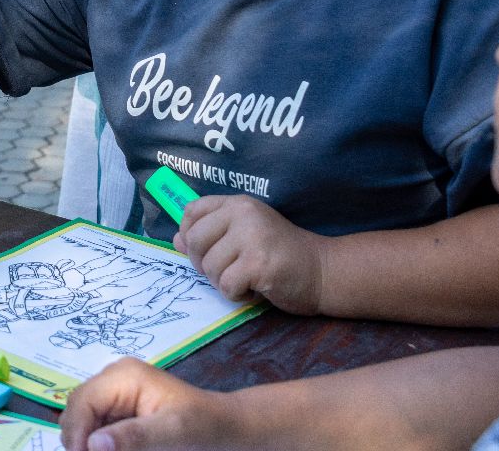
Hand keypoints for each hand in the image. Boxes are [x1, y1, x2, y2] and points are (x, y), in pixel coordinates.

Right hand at [61, 358, 235, 450]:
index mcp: (123, 376)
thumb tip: (93, 445)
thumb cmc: (204, 426)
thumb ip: (134, 437)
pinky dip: (97, 443)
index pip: (81, 402)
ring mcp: (115, 394)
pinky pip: (95, 427)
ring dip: (86, 442)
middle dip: (78, 438)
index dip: (76, 433)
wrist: (225, 428)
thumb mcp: (173, 433)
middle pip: (76, 410)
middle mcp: (113, 379)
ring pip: (81, 420)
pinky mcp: (119, 410)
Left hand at [175, 195, 328, 314]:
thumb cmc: (280, 253)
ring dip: (222, 282)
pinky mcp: (260, 264)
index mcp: (238, 204)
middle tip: (225, 272)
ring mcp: (253, 238)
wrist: (322, 271)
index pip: (192, 211)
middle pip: (195, 241)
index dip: (187, 234)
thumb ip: (211, 233)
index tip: (202, 250)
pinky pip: (226, 285)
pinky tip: (253, 289)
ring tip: (244, 280)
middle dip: (203, 264)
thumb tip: (175, 240)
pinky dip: (235, 295)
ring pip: (210, 267)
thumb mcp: (244, 234)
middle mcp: (244, 214)